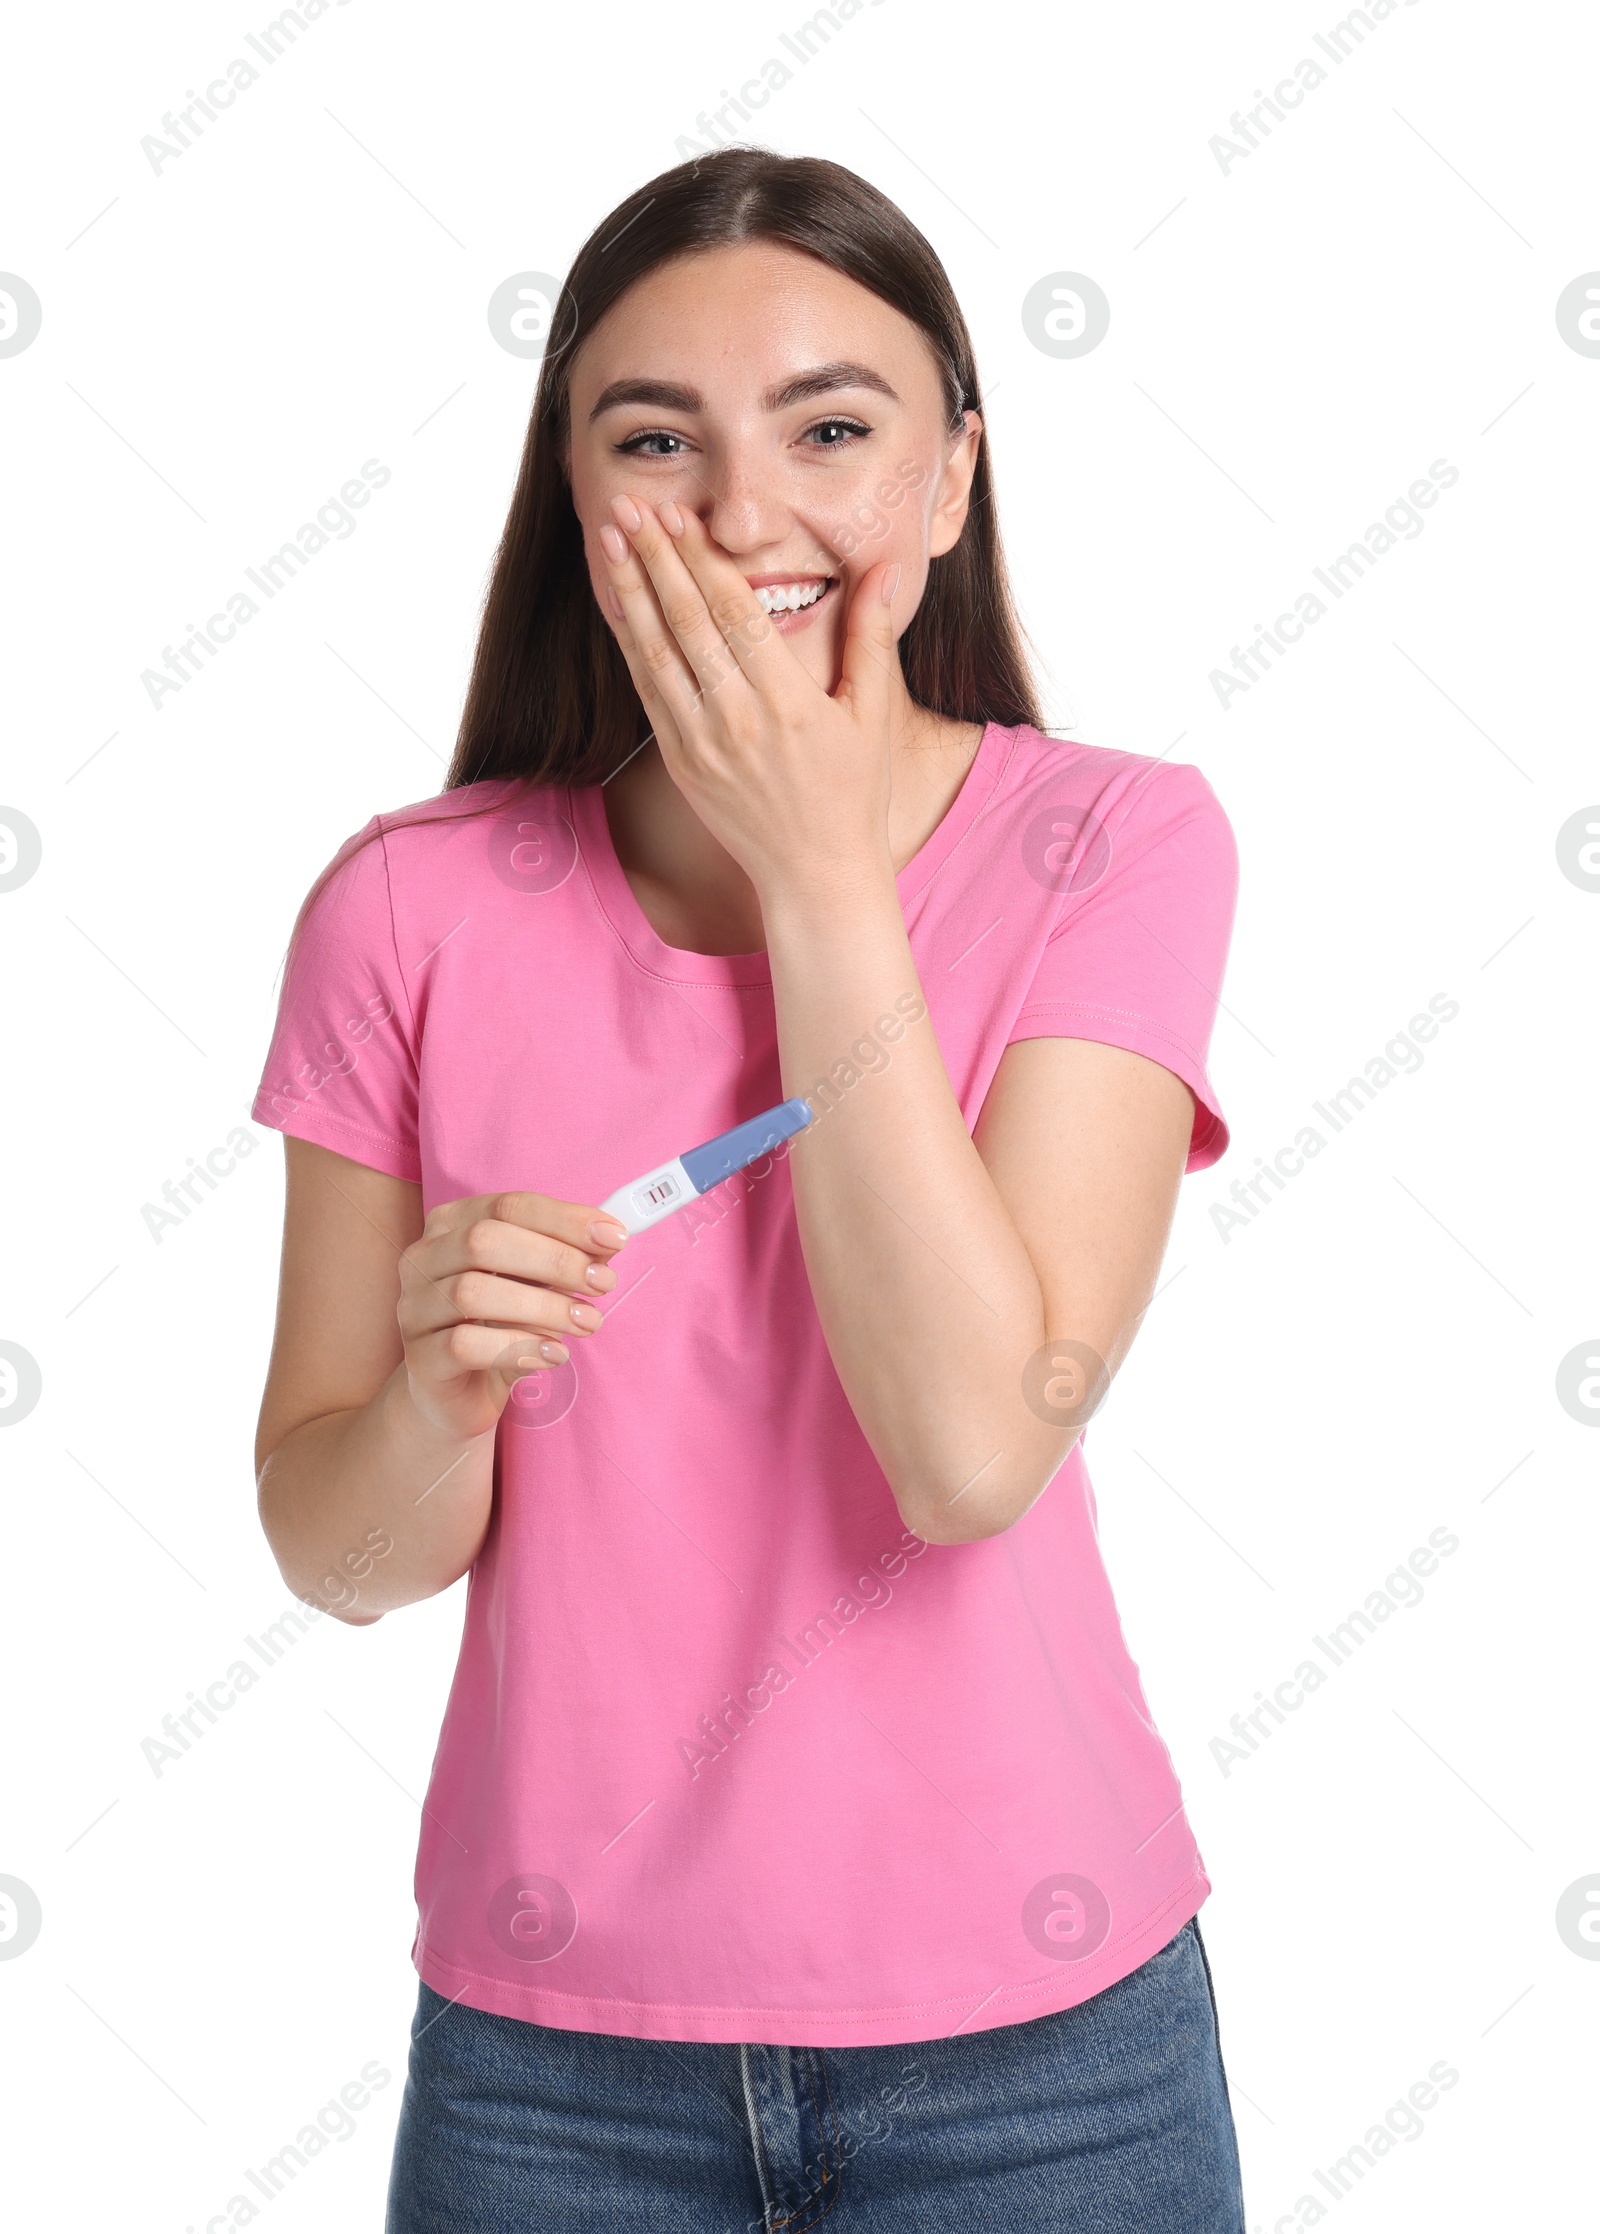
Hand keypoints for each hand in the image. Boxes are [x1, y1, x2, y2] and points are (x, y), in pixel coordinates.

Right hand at [396, 1192, 626, 1440]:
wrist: (457, 1394)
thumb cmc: (500, 1326)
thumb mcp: (536, 1285)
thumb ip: (567, 1258)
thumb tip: (609, 1239)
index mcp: (452, 1225)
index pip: (509, 1206)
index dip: (565, 1219)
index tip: (614, 1237)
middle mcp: (424, 1258)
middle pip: (485, 1240)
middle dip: (556, 1260)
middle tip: (602, 1284)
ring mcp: (414, 1307)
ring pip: (474, 1292)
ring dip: (544, 1306)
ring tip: (586, 1322)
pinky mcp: (419, 1357)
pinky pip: (464, 1344)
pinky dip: (517, 1346)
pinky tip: (553, 1355)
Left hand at [599, 494, 902, 901]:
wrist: (816, 876)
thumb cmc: (854, 795)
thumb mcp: (871, 715)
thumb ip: (870, 636)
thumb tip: (887, 566)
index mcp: (786, 702)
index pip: (734, 611)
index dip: (701, 557)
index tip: (679, 513)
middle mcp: (736, 720)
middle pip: (686, 620)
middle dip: (656, 557)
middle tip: (630, 505)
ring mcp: (700, 743)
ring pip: (655, 652)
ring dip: (631, 591)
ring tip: (612, 539)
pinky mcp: (679, 762)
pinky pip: (647, 691)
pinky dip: (630, 643)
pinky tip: (620, 604)